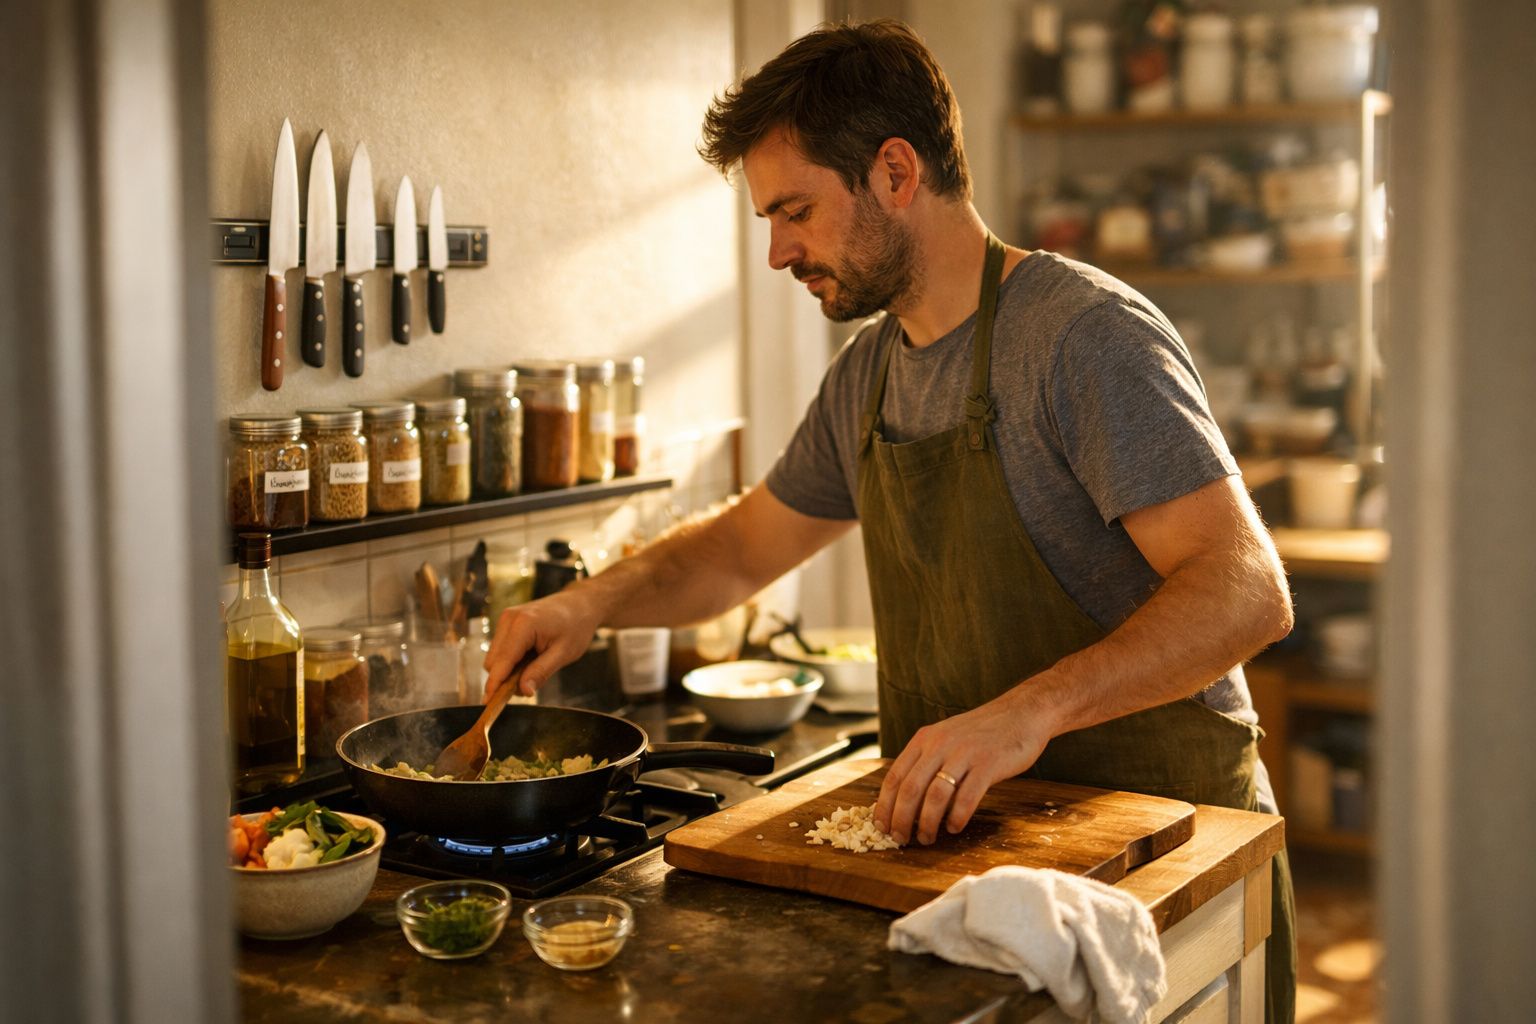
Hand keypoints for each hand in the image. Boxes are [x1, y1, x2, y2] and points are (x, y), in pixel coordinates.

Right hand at [482, 591, 600, 699]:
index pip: (502, 662)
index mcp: (523, 624)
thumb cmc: (576, 626)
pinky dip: (511, 660)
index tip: (488, 704)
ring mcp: (506, 618)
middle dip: (505, 679)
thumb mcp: (564, 654)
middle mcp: (509, 619)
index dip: (494, 684)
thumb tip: (523, 691)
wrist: (580, 604)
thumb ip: (541, 672)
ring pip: (495, 657)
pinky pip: (500, 649)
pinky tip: (530, 658)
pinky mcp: (507, 622)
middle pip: (493, 662)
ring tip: (535, 667)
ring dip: (508, 670)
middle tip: (530, 686)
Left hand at [873, 691, 1054, 845]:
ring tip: (927, 838)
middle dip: (901, 820)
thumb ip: (927, 761)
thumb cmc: (982, 733)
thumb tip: (906, 800)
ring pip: (935, 796)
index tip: (881, 826)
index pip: (894, 776)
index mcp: (924, 739)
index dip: (884, 805)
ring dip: (927, 823)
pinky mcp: (988, 764)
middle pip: (910, 789)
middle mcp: (939, 744)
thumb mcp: (946, 738)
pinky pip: (966, 797)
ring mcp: (963, 753)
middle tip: (901, 839)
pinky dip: (957, 817)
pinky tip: (954, 828)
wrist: (1021, 713)